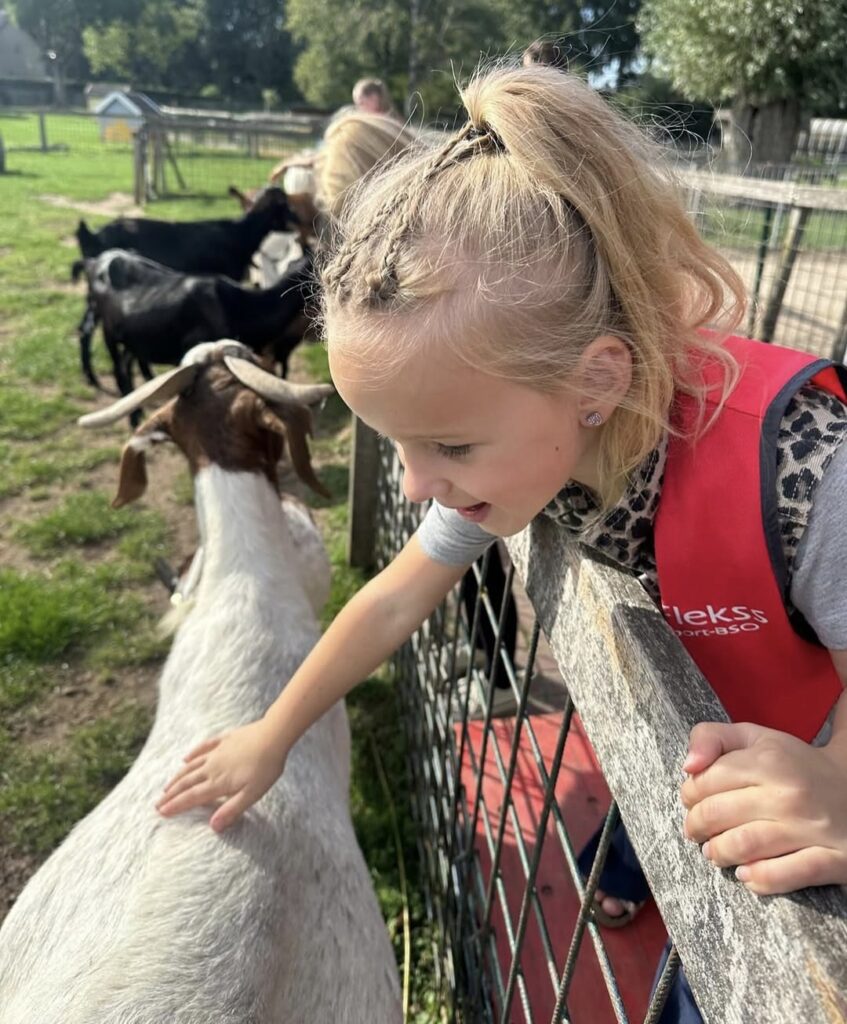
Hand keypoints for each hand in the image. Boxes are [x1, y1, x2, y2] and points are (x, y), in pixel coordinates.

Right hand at [156, 719, 287, 831]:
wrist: (274, 735)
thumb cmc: (266, 767)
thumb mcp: (252, 794)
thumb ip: (232, 810)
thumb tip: (213, 827)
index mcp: (219, 782)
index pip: (192, 797)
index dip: (176, 806)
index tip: (161, 812)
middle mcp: (213, 767)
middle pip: (187, 782)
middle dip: (171, 794)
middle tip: (157, 804)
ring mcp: (217, 751)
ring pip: (191, 766)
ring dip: (177, 777)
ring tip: (167, 786)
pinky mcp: (225, 739)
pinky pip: (203, 747)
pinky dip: (193, 754)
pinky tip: (186, 758)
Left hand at [680, 722, 846, 894]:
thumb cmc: (792, 764)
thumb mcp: (754, 737)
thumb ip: (712, 738)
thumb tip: (688, 766)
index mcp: (769, 760)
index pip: (707, 780)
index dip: (689, 793)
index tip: (691, 800)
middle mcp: (790, 794)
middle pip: (717, 814)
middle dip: (696, 825)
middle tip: (695, 830)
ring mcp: (812, 829)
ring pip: (743, 846)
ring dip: (718, 853)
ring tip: (713, 851)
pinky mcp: (833, 859)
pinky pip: (784, 876)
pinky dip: (757, 879)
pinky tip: (746, 874)